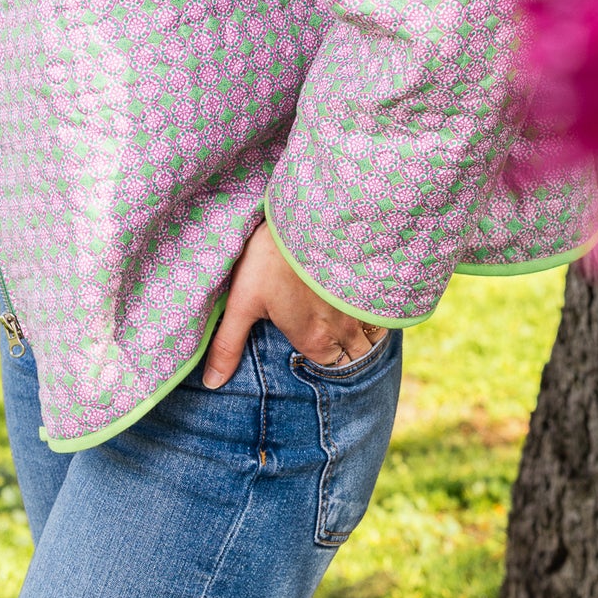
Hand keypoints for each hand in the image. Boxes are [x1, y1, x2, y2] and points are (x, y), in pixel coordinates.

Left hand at [201, 221, 386, 388]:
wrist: (312, 213)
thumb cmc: (273, 258)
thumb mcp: (242, 300)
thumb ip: (227, 346)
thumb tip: (211, 384)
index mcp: (313, 340)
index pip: (327, 366)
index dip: (323, 358)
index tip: (313, 343)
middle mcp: (344, 330)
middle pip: (356, 356)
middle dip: (348, 351)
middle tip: (331, 332)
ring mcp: (364, 306)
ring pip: (374, 336)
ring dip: (364, 333)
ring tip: (348, 318)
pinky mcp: (376, 283)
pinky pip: (385, 310)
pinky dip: (378, 311)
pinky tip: (364, 298)